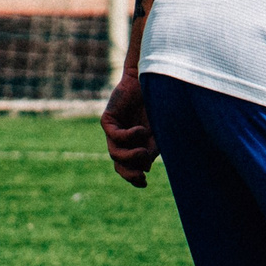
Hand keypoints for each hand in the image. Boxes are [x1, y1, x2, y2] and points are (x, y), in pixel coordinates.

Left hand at [100, 72, 160, 186]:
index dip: (133, 178)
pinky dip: (130, 137)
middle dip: (129, 174)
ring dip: (131, 158)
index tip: (145, 183)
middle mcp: (120, 140)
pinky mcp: (107, 120)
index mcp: (133, 145)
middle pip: (118, 164)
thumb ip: (151, 150)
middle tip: (142, 177)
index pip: (126, 167)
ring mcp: (113, 130)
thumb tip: (145, 168)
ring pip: (115, 154)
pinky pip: (116, 136)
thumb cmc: (158, 107)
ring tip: (144, 153)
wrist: (153, 82)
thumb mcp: (158, 135)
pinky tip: (143, 131)